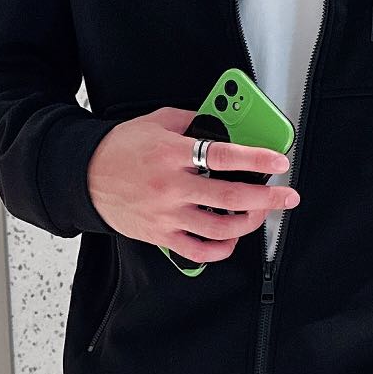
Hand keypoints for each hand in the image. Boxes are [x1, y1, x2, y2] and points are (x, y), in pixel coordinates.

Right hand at [86, 105, 298, 265]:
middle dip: (266, 198)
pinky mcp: (161, 235)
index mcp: (172, 154)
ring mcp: (167, 215)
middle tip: (286, 196)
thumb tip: (224, 126)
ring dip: (249, 223)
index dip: (255, 159)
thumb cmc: (121, 148)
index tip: (278, 161)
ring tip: (261, 213)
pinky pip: (199, 251)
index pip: (222, 155)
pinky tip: (232, 239)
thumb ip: (191, 121)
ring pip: (219, 228)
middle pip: (229, 197)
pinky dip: (222, 249)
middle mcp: (171, 187)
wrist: (85, 176)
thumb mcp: (156, 122)